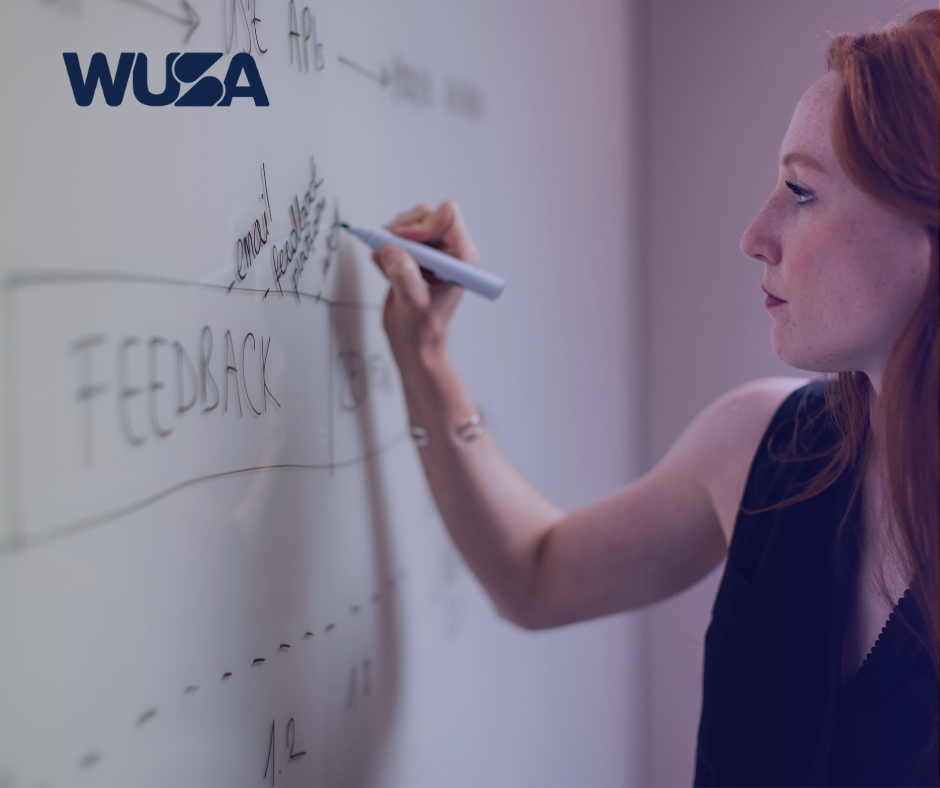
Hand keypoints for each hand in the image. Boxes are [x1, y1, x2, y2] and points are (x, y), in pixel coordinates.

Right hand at [372, 201, 480, 364]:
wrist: (414, 342)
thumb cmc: (422, 329)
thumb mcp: (413, 305)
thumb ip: (404, 276)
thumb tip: (391, 250)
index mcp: (462, 257)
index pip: (447, 216)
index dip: (422, 226)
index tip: (405, 244)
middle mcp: (450, 250)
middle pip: (425, 215)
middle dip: (402, 231)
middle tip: (390, 253)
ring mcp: (432, 251)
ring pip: (409, 222)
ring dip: (391, 240)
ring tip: (388, 268)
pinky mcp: (415, 254)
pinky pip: (396, 235)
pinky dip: (384, 249)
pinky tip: (386, 271)